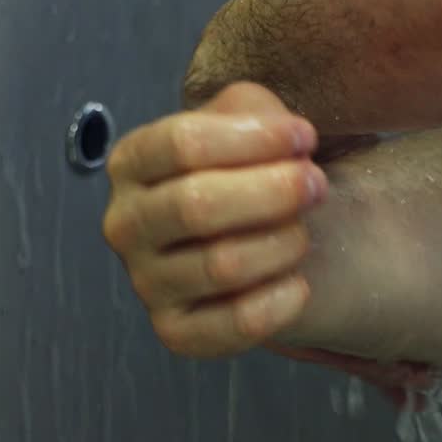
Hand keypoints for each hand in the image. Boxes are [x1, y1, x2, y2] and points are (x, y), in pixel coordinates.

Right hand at [103, 83, 326, 357]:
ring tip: (302, 230)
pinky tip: (298, 282)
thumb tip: (280, 135)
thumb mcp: (244, 118)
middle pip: (196, 205)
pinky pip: (232, 324)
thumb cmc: (248, 167)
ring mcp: (145, 282)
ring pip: (222, 265)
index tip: (304, 137)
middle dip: (273, 191)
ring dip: (282, 243)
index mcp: (131, 162)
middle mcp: (126, 224)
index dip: (254, 138)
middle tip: (316, 184)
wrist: (257, 233)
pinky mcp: (175, 331)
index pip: (182, 143)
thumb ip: (253, 111)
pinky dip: (279, 302)